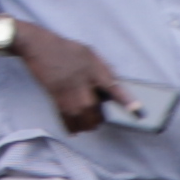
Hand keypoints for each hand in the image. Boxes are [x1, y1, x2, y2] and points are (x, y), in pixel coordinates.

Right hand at [8, 24, 123, 130]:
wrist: (40, 47)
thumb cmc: (67, 49)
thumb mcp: (91, 54)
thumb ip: (103, 72)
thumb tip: (112, 89)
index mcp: (97, 73)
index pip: (116, 91)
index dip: (129, 103)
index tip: (139, 113)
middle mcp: (85, 87)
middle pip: (97, 114)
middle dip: (99, 120)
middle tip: (99, 120)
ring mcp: (70, 95)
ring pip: (82, 121)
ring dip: (86, 126)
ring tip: (88, 126)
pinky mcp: (56, 99)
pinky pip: (66, 119)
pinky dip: (70, 127)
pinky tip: (74, 131)